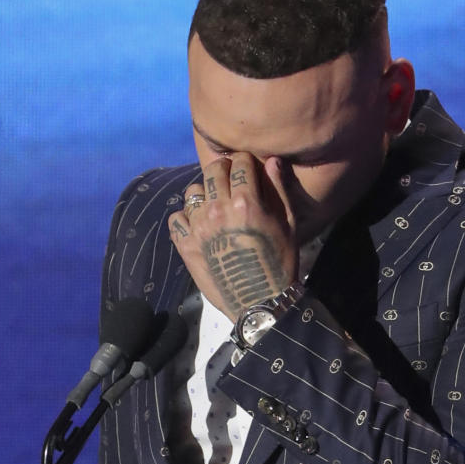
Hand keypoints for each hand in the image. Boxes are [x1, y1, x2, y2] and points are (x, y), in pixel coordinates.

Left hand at [168, 153, 297, 320]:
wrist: (259, 302)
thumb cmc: (280, 263)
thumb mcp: (288, 225)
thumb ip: (278, 189)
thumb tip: (272, 160)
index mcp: (245, 202)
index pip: (240, 162)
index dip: (246, 162)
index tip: (249, 168)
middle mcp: (217, 210)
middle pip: (213, 169)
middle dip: (224, 170)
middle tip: (231, 182)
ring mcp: (198, 227)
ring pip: (193, 191)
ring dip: (204, 194)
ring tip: (215, 206)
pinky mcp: (185, 244)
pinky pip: (176, 217)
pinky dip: (186, 218)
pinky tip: (199, 226)